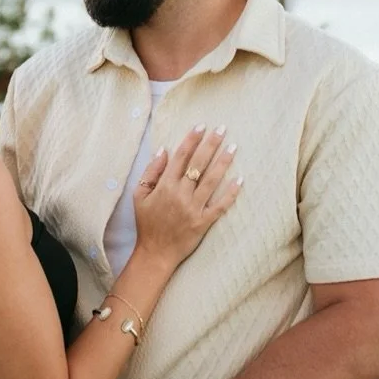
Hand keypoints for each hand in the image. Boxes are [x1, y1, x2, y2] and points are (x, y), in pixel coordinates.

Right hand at [133, 125, 240, 267]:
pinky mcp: (203, 222)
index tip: (201, 126)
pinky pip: (219, 206)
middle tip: (222, 129)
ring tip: (233, 147)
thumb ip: (151, 172)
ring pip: (211, 181)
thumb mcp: (139, 195)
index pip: (180, 156)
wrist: (155, 253)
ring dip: (223, 163)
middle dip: (210, 144)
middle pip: (198, 164)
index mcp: (164, 186)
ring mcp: (193, 208)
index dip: (192, 139)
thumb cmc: (147, 223)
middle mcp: (180, 194)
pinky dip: (230, 193)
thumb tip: (163, 150)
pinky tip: (240, 180)